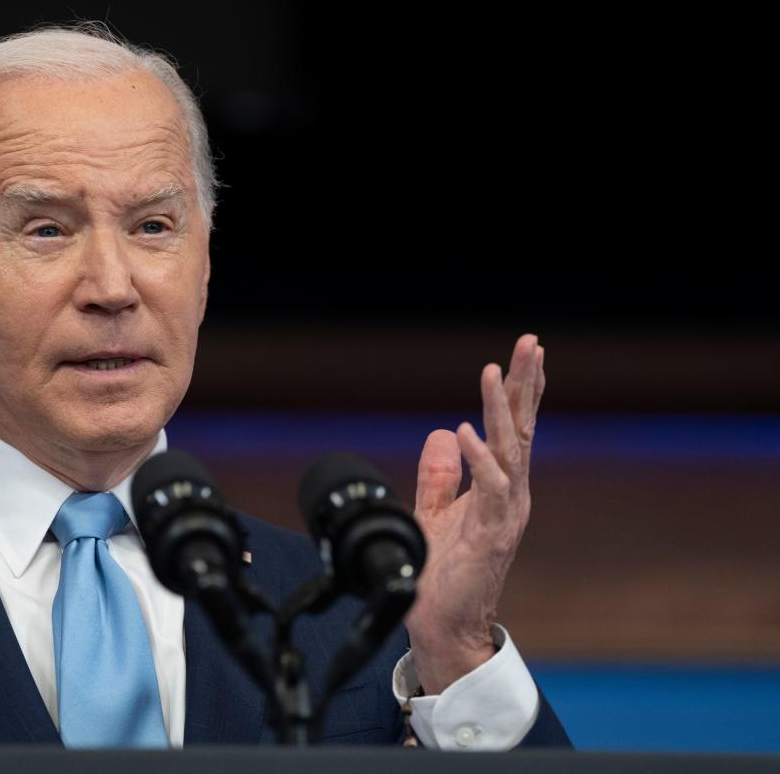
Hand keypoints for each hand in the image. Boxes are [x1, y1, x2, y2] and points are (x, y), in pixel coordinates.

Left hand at [404, 334, 545, 693]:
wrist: (443, 625)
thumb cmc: (442, 573)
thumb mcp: (435, 512)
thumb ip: (439, 475)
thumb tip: (443, 431)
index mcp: (500, 486)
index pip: (513, 428)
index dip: (519, 389)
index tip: (526, 351)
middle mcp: (510, 494)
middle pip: (521, 428)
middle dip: (526, 383)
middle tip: (530, 341)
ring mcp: (505, 513)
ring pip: (508, 449)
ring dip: (502, 408)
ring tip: (495, 370)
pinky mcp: (491, 534)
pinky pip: (488, 488)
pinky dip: (478, 458)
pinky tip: (465, 429)